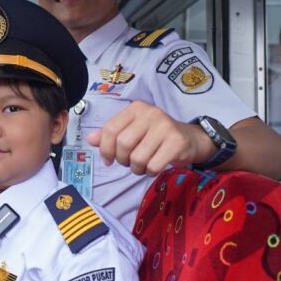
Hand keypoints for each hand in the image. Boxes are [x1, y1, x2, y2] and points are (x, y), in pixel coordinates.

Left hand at [86, 101, 214, 174]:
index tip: (109, 160)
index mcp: (136, 108)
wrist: (190, 139)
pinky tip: (155, 167)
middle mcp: (150, 113)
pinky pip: (153, 165)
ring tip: (144, 165)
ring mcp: (165, 127)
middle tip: (130, 163)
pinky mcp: (176, 142)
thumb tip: (90, 139)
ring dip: (137, 169)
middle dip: (123, 160)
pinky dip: (150, 172)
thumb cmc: (156, 136)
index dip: (105, 149)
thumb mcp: (132, 131)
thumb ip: (111, 134)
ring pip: (137, 158)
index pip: (110, 129)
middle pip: (123, 145)